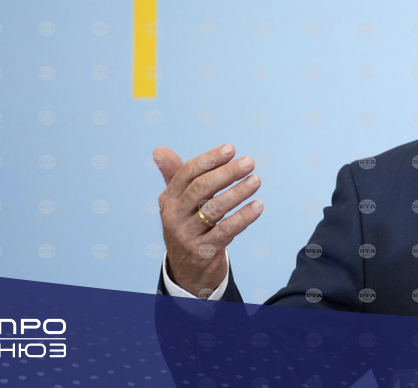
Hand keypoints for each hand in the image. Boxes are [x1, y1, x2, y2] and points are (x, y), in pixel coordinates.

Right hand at [154, 143, 263, 297]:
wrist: (187, 269)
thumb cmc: (188, 225)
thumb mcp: (178, 202)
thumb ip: (174, 175)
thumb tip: (159, 150)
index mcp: (168, 199)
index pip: (187, 173)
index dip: (210, 160)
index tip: (231, 149)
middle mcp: (173, 216)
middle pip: (201, 188)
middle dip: (227, 173)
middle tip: (249, 162)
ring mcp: (187, 235)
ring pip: (214, 209)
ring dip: (238, 192)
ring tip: (256, 180)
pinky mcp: (203, 251)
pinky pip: (226, 230)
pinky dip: (243, 217)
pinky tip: (258, 206)